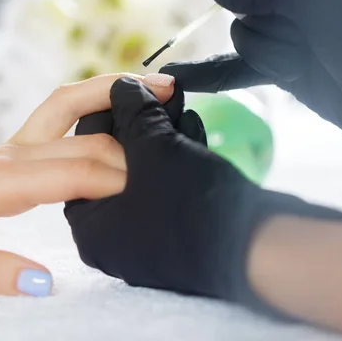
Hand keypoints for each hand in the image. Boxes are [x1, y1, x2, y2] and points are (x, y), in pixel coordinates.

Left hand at [64, 78, 341, 319]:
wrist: (261, 253)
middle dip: (139, 127)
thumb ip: (133, 112)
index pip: (81, 159)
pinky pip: (161, 194)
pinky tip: (191, 132)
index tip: (133, 93)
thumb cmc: (194, 204)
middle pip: (111, 166)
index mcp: (88, 227)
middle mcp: (108, 242)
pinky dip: (174, 164)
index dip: (107, 117)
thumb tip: (121, 87)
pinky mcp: (171, 241)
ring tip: (180, 109)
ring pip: (141, 177)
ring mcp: (141, 244)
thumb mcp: (156, 147)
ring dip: (160, 139)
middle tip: (161, 97)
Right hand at [164, 0, 341, 139]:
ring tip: (306, 58)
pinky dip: (211, 72)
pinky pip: (236, 64)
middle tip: (295, 23)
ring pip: (243, 29)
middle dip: (260, 11)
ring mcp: (287, 25)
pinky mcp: (281, 60)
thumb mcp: (327, 0)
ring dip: (268, 49)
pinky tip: (179, 76)